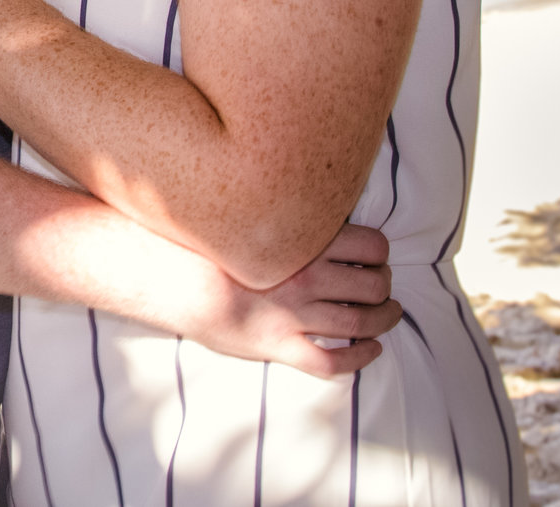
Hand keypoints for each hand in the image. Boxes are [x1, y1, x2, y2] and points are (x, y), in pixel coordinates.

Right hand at [166, 223, 400, 378]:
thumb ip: (283, 214)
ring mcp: (293, 316)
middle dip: (384, 286)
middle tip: (382, 286)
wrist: (171, 280)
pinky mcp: (279, 346)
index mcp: (301, 243)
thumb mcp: (250, 216)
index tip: (375, 255)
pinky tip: (369, 350)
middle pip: (372, 285)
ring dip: (383, 320)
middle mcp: (305, 279)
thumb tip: (307, 198)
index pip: (369, 245)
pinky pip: (332, 361)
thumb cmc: (207, 244)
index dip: (380, 252)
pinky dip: (359, 358)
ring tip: (388, 315)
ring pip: (360, 322)